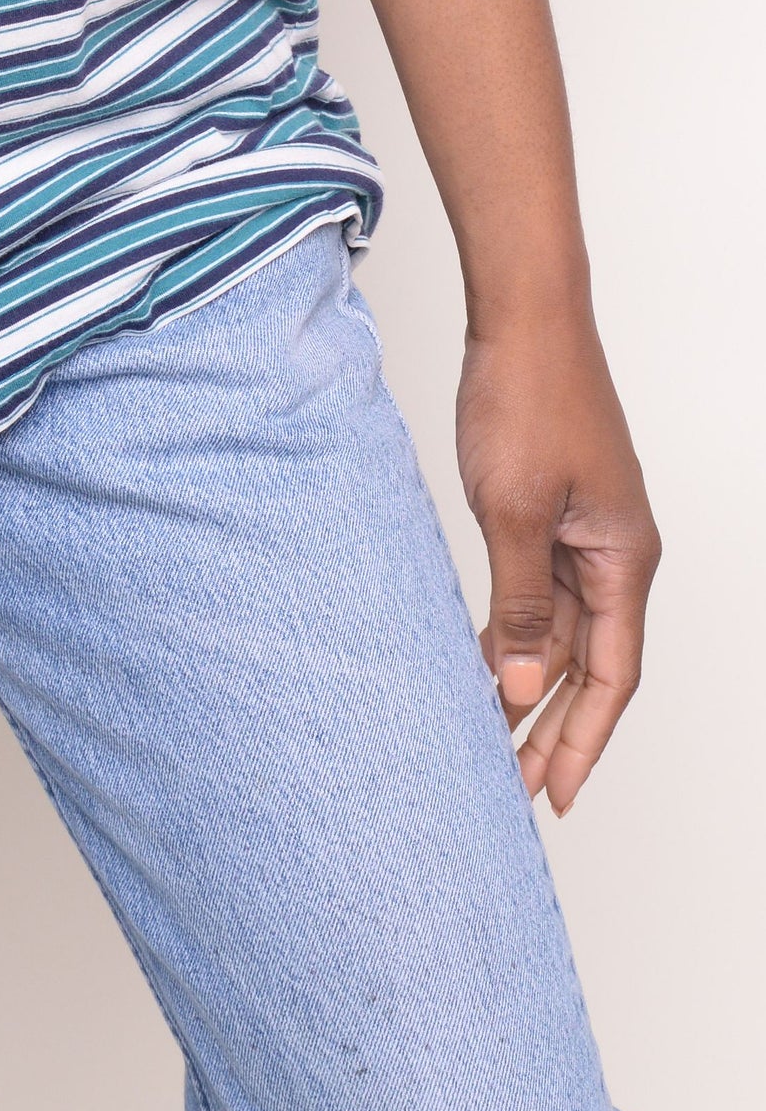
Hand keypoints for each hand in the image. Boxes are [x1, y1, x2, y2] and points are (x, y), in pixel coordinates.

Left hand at [456, 309, 658, 815]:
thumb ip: (522, 603)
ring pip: (564, 627)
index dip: (582, 739)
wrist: (522, 315)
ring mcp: (585, 527)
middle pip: (592, 661)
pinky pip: (541, 587)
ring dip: (532, 679)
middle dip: (554, 725)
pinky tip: (484, 657)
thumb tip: (523, 686)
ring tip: (491, 735)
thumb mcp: (515, 512)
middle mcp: (615, 550)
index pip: (612, 676)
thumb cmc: (527, 397)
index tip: (553, 795)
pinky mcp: (551, 505)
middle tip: (512, 784)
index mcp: (625, 558)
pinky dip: (517, 627)